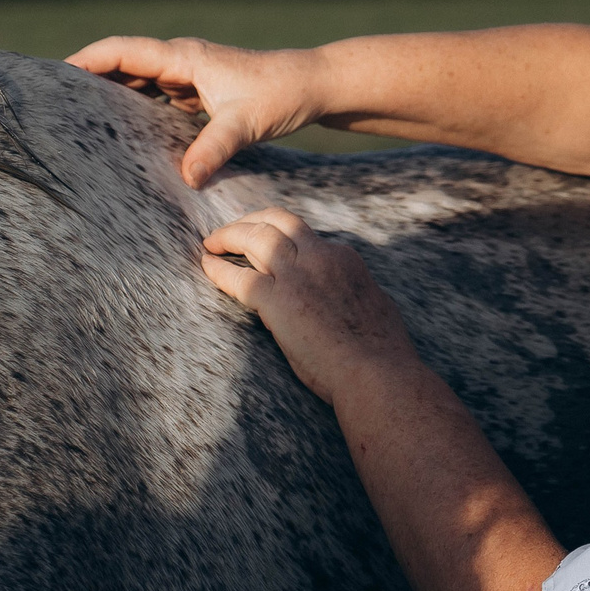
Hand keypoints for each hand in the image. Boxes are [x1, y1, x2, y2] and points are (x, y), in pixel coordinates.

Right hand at [69, 36, 321, 186]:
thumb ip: (214, 149)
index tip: (54, 74)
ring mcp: (189, 74)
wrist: (313, 85)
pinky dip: (135, 107)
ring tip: (74, 116)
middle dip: (88, 78)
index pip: (123, 51)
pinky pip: (156, 96)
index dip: (86, 60)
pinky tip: (121, 130)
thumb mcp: (247, 124)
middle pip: (123, 63)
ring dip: (110, 93)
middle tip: (52, 102)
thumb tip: (185, 179)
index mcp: (185, 58)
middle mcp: (182, 60)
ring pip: (138, 79)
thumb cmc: (282, 95)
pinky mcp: (198, 91)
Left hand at [202, 208, 419, 404]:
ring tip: (212, 242)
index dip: (281, 237)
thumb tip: (349, 292)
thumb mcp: (374, 302)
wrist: (375, 370)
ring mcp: (296, 275)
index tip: (266, 244)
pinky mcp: (276, 300)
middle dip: (251, 220)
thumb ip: (354, 289)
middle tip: (231, 230)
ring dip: (229, 234)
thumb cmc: (382, 348)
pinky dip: (219, 269)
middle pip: (278, 220)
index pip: (304, 235)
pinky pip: (238, 276)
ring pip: (255, 236)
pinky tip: (207, 265)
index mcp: (343, 257)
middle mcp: (319, 256)